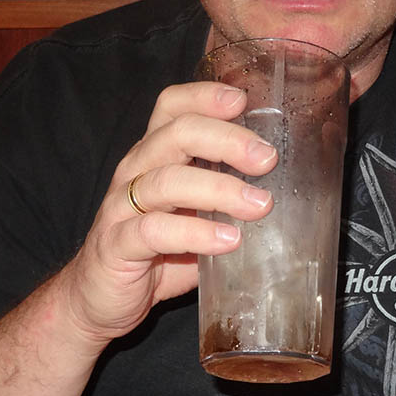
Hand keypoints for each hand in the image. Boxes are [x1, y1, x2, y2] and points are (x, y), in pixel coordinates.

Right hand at [60, 81, 276, 346]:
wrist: (99, 299)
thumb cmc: (156, 252)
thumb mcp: (195, 215)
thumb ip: (229, 199)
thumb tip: (296, 192)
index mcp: (154, 155)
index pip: (172, 106)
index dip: (205, 96)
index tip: (245, 101)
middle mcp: (135, 172)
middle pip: (176, 134)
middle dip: (226, 140)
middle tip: (268, 159)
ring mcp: (121, 208)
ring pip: (166, 181)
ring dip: (219, 190)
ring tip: (260, 206)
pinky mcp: (116, 246)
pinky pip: (152, 231)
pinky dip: (194, 234)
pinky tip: (228, 242)